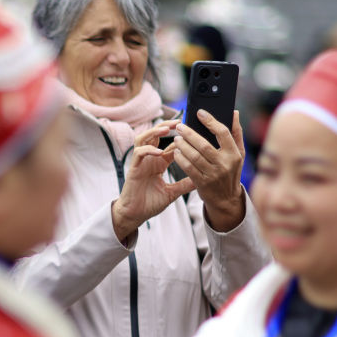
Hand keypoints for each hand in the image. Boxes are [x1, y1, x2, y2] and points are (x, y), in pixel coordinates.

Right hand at [111, 123, 195, 241]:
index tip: (192, 130)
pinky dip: (148, 150)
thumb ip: (185, 184)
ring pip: (144, 138)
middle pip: (155, 135)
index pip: (170, 145)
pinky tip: (159, 151)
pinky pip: (139, 153)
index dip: (180, 137)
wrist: (135, 215)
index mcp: (159, 163)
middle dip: (166, 126)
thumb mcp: (172, 193)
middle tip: (180, 121)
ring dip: (155, 132)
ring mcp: (141, 162)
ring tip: (167, 129)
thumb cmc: (150, 203)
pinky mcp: (134, 168)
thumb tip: (202, 180)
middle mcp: (150, 159)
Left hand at [171, 109, 245, 230]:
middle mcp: (225, 164)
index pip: (223, 132)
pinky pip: (188, 168)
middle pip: (204, 144)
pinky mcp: (202, 183)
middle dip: (189, 134)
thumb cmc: (231, 171)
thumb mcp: (238, 153)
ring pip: (194, 156)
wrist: (227, 199)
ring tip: (177, 138)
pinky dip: (180, 158)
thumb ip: (236, 132)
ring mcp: (213, 174)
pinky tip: (176, 152)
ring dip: (182, 145)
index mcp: (234, 154)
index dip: (210, 121)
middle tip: (180, 126)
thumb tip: (234, 112)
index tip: (199, 113)